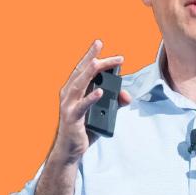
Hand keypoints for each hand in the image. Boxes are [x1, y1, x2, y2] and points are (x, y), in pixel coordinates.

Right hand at [52, 39, 131, 163]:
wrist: (70, 151)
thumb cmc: (84, 129)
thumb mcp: (102, 114)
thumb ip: (114, 103)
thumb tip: (127, 96)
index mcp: (73, 90)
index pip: (82, 69)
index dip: (90, 55)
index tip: (99, 43)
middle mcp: (68, 95)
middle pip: (81, 72)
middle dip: (92, 58)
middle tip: (100, 44)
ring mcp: (68, 106)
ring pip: (79, 85)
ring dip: (89, 73)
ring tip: (98, 62)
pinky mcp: (72, 119)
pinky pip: (82, 106)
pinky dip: (91, 98)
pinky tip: (100, 92)